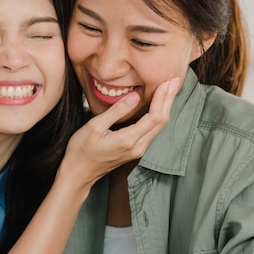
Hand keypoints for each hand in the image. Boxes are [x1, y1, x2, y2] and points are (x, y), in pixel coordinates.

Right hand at [61, 77, 179, 189]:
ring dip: (165, 107)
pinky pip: (152, 131)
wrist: (78, 173)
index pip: (154, 117)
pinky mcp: (135, 150)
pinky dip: (158, 115)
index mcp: (128, 140)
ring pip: (159, 127)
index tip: (168, 81)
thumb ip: (117, 111)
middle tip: (174, 80)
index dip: (163, 98)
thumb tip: (135, 95)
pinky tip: (159, 105)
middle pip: (162, 122)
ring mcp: (138, 151)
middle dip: (169, 99)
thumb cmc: (81, 150)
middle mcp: (138, 147)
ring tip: (170, 89)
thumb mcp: (94, 126)